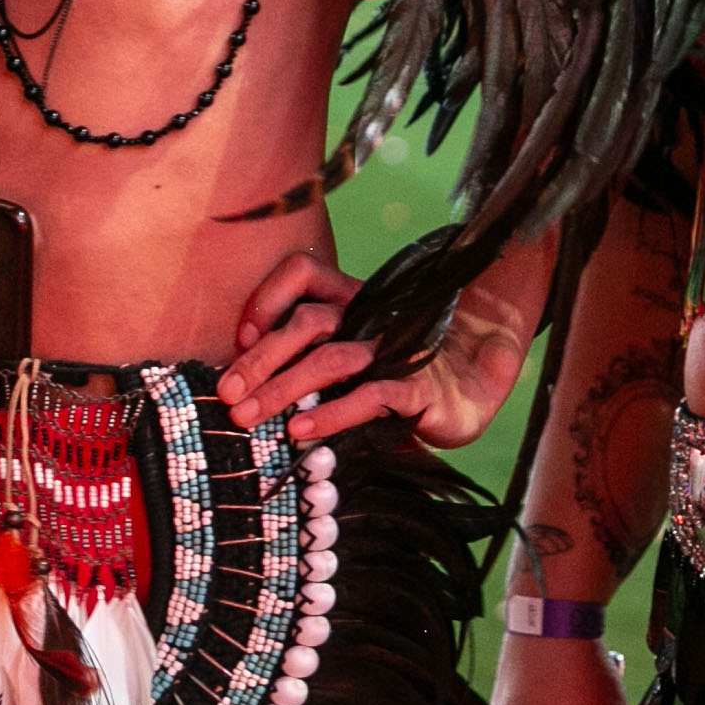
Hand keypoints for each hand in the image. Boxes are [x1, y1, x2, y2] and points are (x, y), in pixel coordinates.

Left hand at [216, 252, 532, 449]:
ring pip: (330, 358)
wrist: (476, 385)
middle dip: (260, 358)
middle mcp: (370, 317)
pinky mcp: (417, 386)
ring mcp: (394, 350)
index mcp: (351, 299)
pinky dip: (331, 413)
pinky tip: (302, 431)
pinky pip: (370, 395)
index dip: (266, 298)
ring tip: (249, 416)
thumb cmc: (400, 373)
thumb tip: (246, 383)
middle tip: (227, 393)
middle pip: (306, 321)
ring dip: (283, 387)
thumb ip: (309, 359)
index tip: (240, 338)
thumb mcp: (351, 358)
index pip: (302, 273)